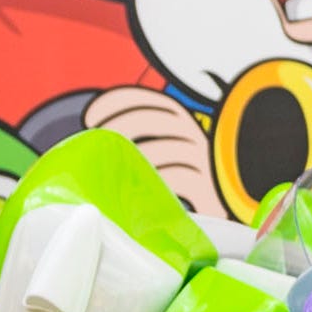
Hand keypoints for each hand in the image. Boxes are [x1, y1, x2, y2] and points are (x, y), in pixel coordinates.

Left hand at [83, 86, 222, 215]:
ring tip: (117, 170)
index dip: (115, 103)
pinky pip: (178, 178)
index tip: (91, 118)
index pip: (147, 99)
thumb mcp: (165, 154)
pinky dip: (155, 180)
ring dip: (134, 158)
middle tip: (100, 146)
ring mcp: (203, 161)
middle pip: (152, 120)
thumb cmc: (183, 181)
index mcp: (181, 121)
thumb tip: (98, 141)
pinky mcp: (208, 188)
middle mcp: (193, 134)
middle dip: (118, 129)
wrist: (220, 212)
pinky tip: (141, 189)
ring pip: (162, 149)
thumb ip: (142, 142)